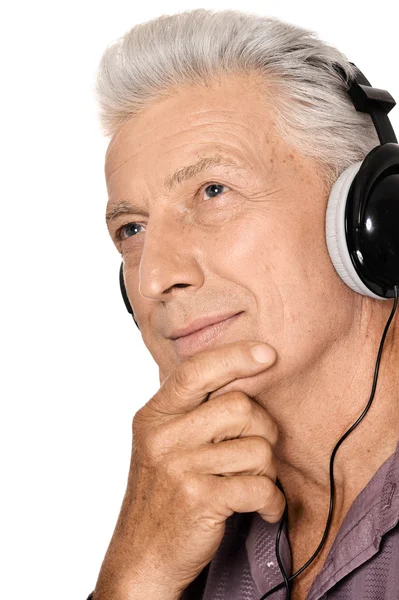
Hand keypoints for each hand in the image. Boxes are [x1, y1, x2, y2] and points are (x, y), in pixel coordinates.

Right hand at [93, 340, 283, 598]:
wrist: (143, 557)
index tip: (267, 354)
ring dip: (267, 471)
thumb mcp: (160, 443)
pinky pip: (261, 487)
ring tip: (251, 484)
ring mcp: (180, 467)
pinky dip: (272, 501)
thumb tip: (236, 373)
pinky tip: (263, 508)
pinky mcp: (201, 499)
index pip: (196, 371)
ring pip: (257, 448)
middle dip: (263, 428)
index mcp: (154, 416)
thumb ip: (188, 410)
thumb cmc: (162, 494)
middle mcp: (163, 436)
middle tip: (258, 449)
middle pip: (240, 406)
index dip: (235, 357)